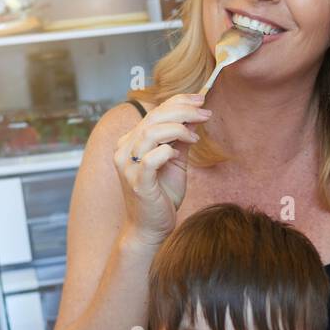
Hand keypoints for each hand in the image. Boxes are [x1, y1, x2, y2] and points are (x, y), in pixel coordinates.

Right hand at [113, 92, 212, 241]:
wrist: (152, 229)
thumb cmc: (162, 197)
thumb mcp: (175, 163)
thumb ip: (180, 142)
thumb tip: (194, 118)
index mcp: (131, 142)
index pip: (154, 113)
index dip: (178, 102)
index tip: (201, 100)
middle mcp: (124, 150)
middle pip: (153, 119)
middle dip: (183, 111)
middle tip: (204, 113)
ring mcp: (128, 166)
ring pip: (151, 134)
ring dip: (177, 129)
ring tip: (195, 136)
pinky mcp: (137, 182)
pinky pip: (151, 159)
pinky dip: (167, 152)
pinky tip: (178, 155)